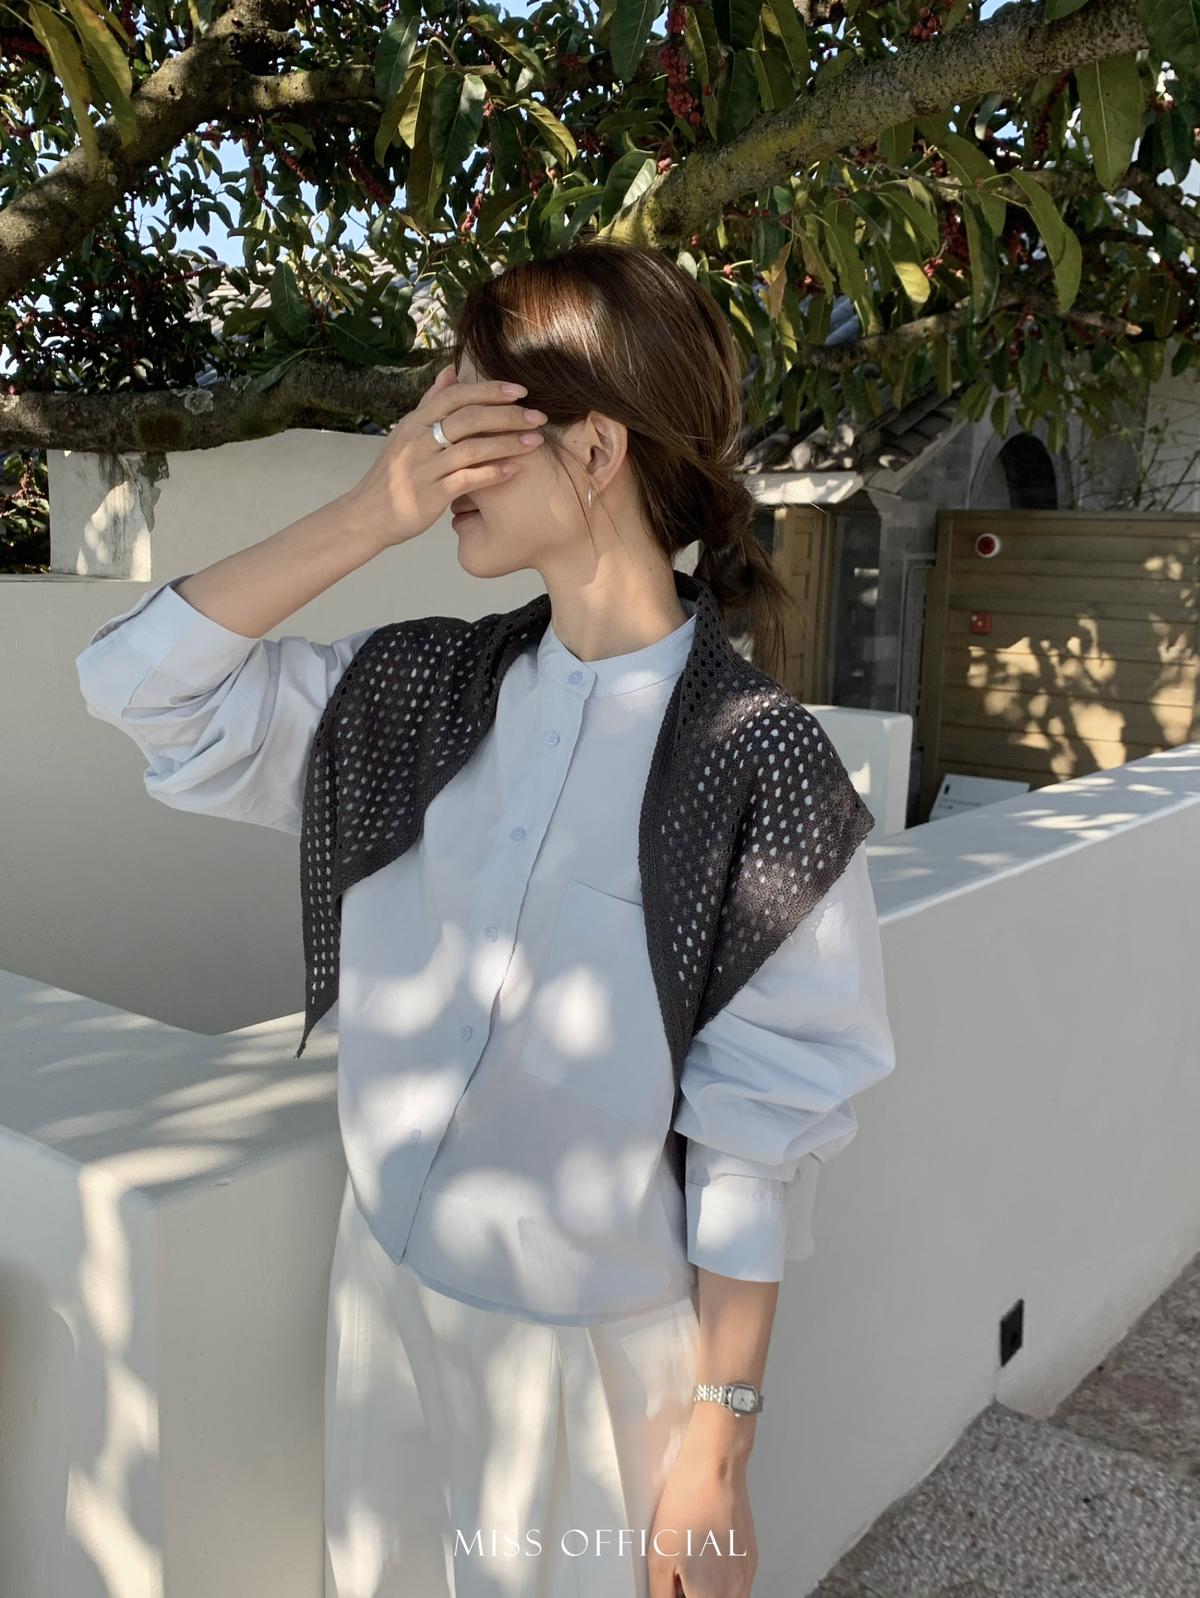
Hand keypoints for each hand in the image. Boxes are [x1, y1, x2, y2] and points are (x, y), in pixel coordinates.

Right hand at [339, 363, 546, 551]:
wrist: (368, 515)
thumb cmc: (395, 474)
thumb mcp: (407, 433)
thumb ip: (431, 403)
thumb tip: (451, 371)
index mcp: (414, 422)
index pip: (456, 396)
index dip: (489, 391)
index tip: (519, 390)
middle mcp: (418, 441)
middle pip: (469, 419)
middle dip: (508, 415)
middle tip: (538, 416)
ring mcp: (424, 468)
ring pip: (472, 449)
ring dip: (508, 443)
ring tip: (536, 441)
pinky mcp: (431, 495)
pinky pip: (468, 480)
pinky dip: (493, 473)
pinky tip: (515, 470)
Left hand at [646, 1440, 757, 1597]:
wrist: (715, 1469)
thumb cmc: (689, 1505)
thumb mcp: (658, 1560)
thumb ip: (660, 1596)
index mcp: (713, 1597)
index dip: (678, 1596)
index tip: (672, 1587)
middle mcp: (737, 1590)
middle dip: (691, 1594)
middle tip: (676, 1577)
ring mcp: (747, 1574)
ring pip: (725, 1597)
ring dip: (706, 1590)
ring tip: (688, 1563)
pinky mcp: (751, 1557)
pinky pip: (735, 1582)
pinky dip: (718, 1577)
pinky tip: (703, 1552)